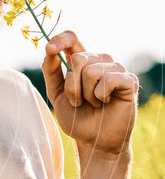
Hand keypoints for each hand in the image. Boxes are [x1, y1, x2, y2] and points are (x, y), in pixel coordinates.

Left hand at [42, 30, 139, 156]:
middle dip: (71, 86)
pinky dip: (101, 96)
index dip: (60, 39)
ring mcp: (115, 68)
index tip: (49, 49)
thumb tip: (49, 51)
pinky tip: (106, 103)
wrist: (94, 140)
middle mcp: (99, 60)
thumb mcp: (56, 95)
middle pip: (78, 58)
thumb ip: (51, 72)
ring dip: (86, 94)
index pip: (72, 38)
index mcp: (82, 61)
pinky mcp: (128, 80)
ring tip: (93, 103)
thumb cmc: (76, 117)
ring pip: (91, 71)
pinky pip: (108, 80)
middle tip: (78, 101)